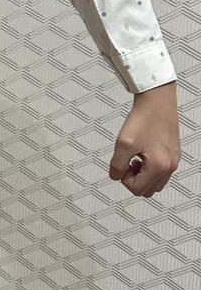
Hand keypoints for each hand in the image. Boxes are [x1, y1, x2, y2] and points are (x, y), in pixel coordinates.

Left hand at [109, 81, 179, 197]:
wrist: (157, 100)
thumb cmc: (144, 118)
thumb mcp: (123, 144)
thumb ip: (117, 165)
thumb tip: (116, 176)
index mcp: (159, 166)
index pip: (137, 189)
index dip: (124, 180)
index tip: (121, 165)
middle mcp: (170, 166)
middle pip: (147, 190)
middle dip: (134, 180)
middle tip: (127, 163)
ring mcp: (173, 160)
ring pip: (155, 182)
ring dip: (142, 176)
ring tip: (135, 158)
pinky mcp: (173, 154)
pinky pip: (160, 171)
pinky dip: (150, 169)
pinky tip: (143, 154)